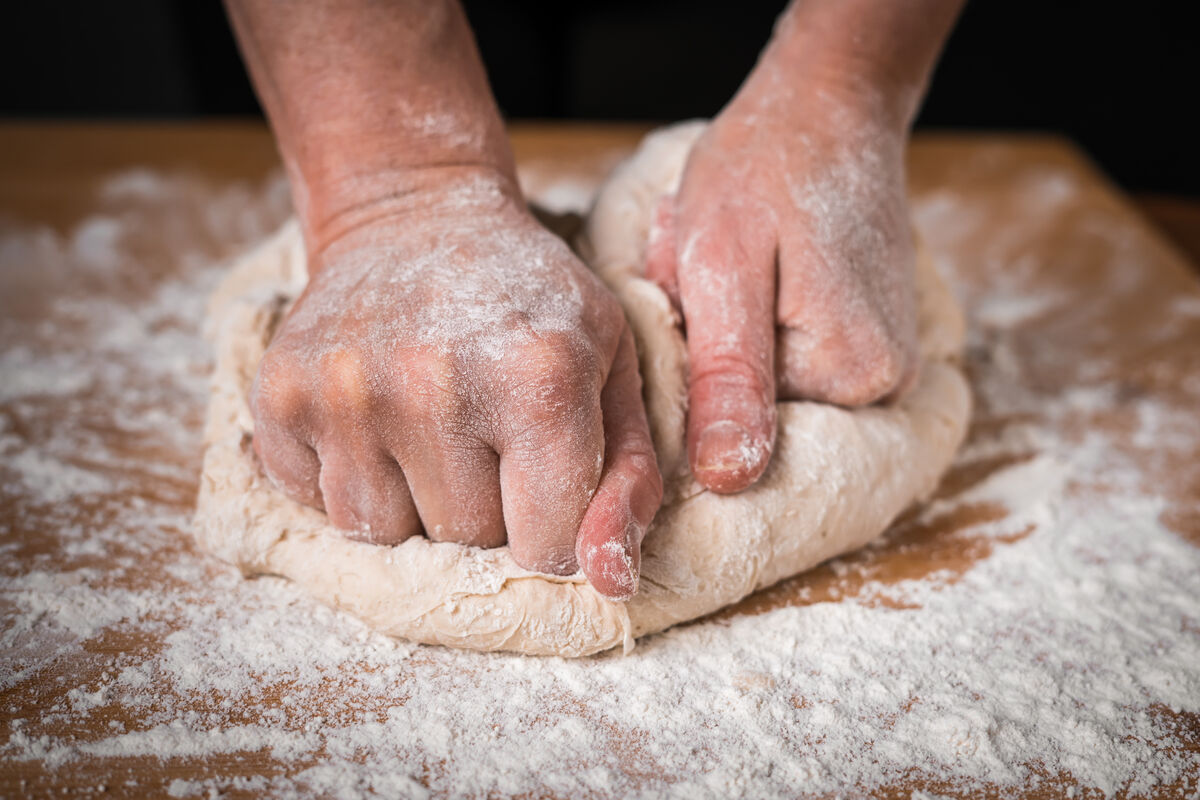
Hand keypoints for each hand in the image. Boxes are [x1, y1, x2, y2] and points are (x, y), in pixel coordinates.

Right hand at [249, 172, 662, 598]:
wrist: (416, 216)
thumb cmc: (532, 304)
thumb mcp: (612, 367)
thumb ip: (628, 479)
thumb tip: (610, 585)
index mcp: (537, 380)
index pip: (546, 549)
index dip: (551, 532)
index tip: (544, 490)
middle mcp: (436, 386)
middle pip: (466, 542)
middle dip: (486, 509)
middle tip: (484, 433)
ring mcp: (347, 393)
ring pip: (384, 536)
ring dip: (412, 503)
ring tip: (428, 428)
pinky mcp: (280, 398)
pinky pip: (318, 505)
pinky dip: (349, 479)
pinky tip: (374, 419)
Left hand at [646, 0, 962, 493]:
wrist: (825, 106)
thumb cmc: (764, 170)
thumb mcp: (722, 266)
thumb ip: (728, 377)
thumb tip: (728, 481)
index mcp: (850, 373)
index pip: (738, 430)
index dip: (692, 379)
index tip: (688, 311)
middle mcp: (883, 384)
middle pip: (762, 413)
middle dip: (714, 358)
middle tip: (707, 280)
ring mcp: (884, 364)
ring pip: (773, 388)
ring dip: (733, 343)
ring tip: (737, 273)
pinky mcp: (871, 343)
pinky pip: (792, 364)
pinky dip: (756, 330)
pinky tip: (758, 279)